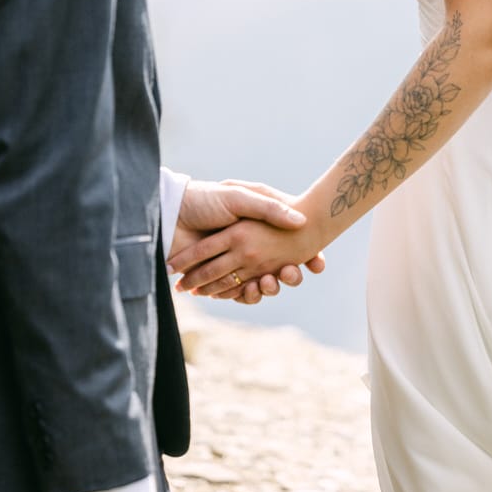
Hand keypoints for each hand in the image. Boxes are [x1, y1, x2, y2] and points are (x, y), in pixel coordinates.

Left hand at [172, 179, 324, 303]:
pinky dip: (244, 294)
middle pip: (278, 269)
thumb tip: (299, 221)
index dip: (307, 256)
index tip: (319, 264)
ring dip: (267, 287)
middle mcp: (247, 249)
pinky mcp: (215, 279)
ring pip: (259, 284)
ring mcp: (232, 265)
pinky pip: (236, 292)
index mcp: (256, 230)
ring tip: (269, 282)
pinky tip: (250, 289)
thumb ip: (268, 208)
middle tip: (293, 273)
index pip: (288, 246)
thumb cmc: (206, 200)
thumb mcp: (240, 197)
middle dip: (290, 275)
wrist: (172, 212)